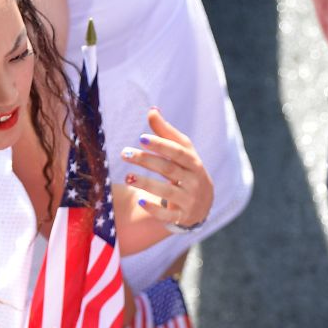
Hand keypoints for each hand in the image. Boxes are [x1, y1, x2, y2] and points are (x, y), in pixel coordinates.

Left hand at [121, 108, 213, 231]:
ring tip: (127, 177)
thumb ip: (166, 132)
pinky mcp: (181, 217)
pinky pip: (167, 214)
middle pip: (168, 169)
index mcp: (193, 162)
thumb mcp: (182, 151)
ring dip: (146, 183)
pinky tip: (140, 201)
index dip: (160, 144)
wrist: (203, 203)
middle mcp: (193, 181)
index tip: (141, 138)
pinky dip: (154, 209)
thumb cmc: (188, 170)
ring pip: (167, 190)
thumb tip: (152, 110)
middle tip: (124, 153)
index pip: (176, 151)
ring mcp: (188, 200)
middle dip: (146, 160)